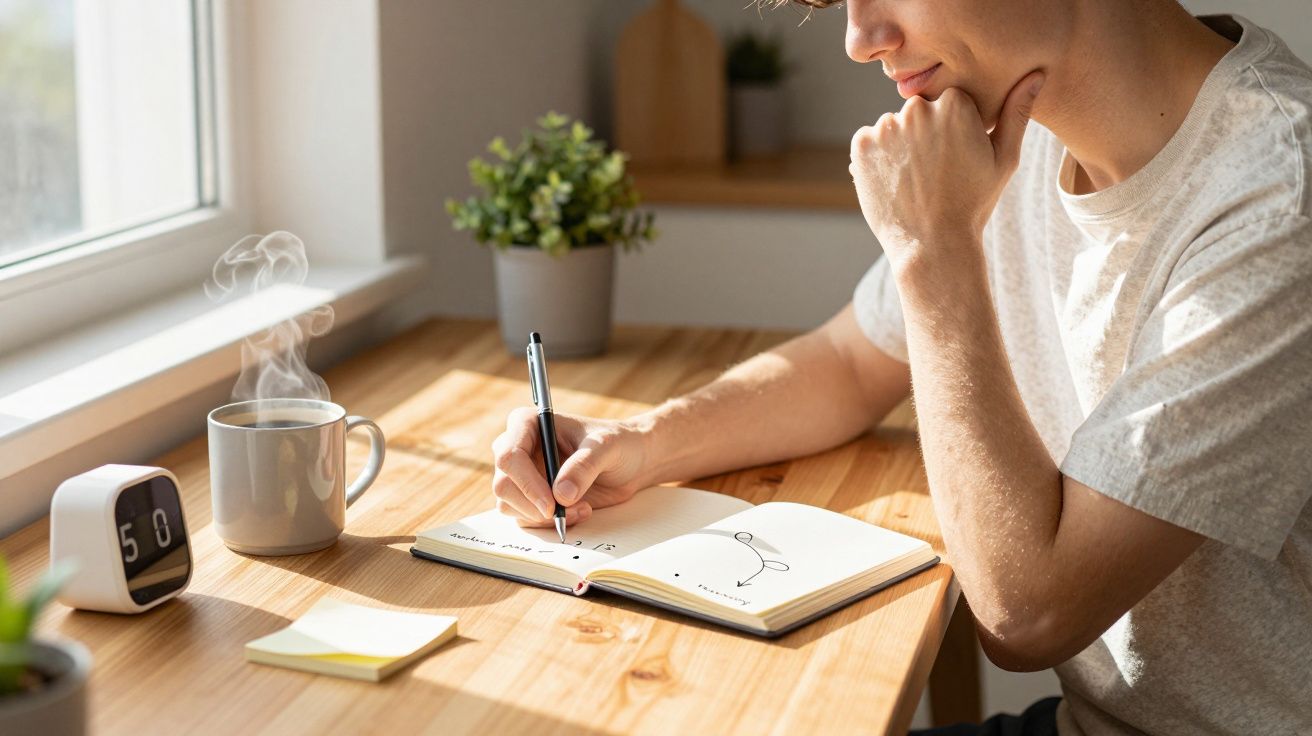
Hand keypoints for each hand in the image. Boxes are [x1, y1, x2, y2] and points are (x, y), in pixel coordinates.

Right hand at [490, 407, 649, 527]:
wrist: (630, 462)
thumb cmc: (617, 443)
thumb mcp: (606, 448)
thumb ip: (584, 466)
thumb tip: (561, 495)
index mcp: (528, 423)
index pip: (509, 455)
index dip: (526, 483)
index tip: (551, 504)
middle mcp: (518, 448)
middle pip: (503, 484)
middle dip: (532, 506)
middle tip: (564, 514)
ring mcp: (522, 474)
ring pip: (509, 505)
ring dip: (542, 517)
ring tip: (581, 508)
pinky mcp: (530, 496)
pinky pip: (524, 518)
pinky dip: (548, 523)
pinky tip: (578, 512)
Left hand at [849, 71, 1043, 273]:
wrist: (931, 244)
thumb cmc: (973, 203)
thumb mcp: (1004, 159)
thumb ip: (1016, 112)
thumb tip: (1037, 73)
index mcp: (955, 103)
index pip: (950, 101)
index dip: (954, 130)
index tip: (956, 157)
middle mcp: (917, 108)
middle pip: (920, 111)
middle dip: (925, 133)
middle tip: (934, 171)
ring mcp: (886, 126)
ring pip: (894, 126)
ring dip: (900, 145)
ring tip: (914, 179)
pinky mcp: (861, 145)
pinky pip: (869, 141)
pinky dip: (877, 158)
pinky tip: (894, 181)